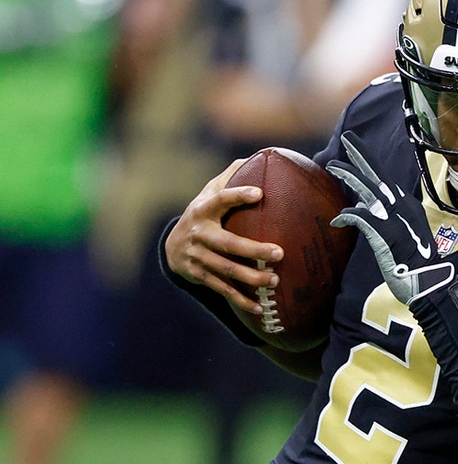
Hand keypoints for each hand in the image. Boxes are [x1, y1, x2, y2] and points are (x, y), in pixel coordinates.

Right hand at [164, 159, 282, 313]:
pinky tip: (259, 307)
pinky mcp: (199, 276)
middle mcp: (199, 233)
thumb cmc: (203, 214)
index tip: (260, 193)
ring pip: (225, 269)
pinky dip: (240, 299)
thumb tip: (254, 156)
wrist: (172, 245)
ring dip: (250, 277)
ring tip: (274, 280)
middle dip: (253, 250)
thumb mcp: (209, 193)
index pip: (221, 198)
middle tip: (280, 253)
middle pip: (228, 243)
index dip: (238, 195)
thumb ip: (230, 177)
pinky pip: (221, 289)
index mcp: (204, 209)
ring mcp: (197, 257)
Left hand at [327, 130, 454, 303]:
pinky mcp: (388, 234)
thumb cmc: (411, 263)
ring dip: (351, 176)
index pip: (384, 177)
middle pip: (379, 175)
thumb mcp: (397, 233)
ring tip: (333, 167)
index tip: (354, 147)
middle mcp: (403, 207)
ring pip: (370, 190)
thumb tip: (360, 205)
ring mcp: (397, 219)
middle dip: (361, 155)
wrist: (427, 283)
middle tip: (347, 138)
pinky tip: (339, 219)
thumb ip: (378, 216)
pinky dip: (350, 215)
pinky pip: (364, 218)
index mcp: (406, 205)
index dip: (368, 160)